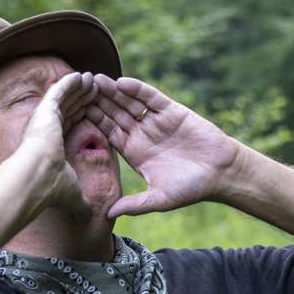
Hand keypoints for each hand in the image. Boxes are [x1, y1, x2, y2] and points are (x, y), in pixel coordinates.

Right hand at [14, 72, 98, 211]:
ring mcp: (44, 118)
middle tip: (96, 91)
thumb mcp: (72, 194)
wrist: (35, 179)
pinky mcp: (45, 109)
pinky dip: (71, 82)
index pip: (70, 127)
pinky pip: (60, 91)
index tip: (93, 112)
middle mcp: (46, 129)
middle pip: (69, 110)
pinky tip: (83, 75)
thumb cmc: (51, 189)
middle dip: (82, 100)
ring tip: (93, 80)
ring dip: (79, 89)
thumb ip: (80, 201)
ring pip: (65, 98)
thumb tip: (87, 216)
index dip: (82, 118)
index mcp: (52, 145)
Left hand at [84, 75, 241, 217]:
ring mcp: (155, 121)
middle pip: (114, 114)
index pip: (107, 134)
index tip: (72, 115)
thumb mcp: (159, 199)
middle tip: (76, 90)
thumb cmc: (191, 189)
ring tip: (94, 80)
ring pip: (128, 103)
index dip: (91, 124)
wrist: (221, 173)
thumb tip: (109, 214)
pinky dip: (137, 89)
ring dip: (112, 92)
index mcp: (135, 152)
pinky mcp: (171, 111)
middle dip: (97, 102)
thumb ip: (134, 205)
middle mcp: (142, 134)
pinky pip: (150, 98)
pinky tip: (121, 82)